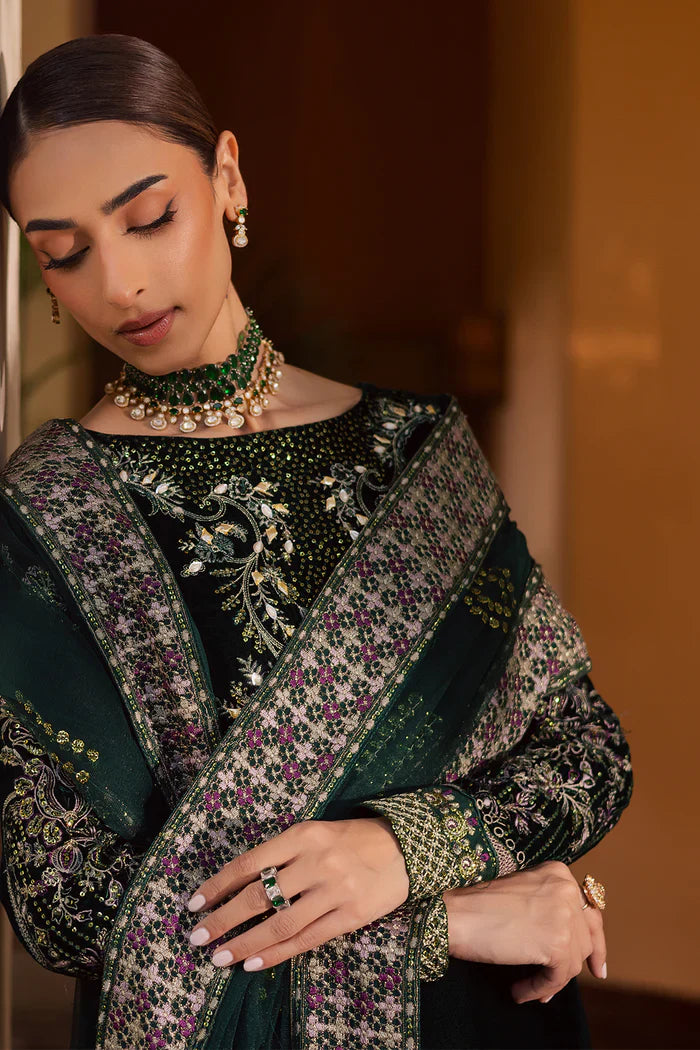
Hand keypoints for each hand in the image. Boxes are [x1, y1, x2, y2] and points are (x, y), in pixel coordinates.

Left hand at [186, 817, 409, 970]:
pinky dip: (276, 953)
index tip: (194, 904)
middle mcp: (315, 861)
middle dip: (223, 918)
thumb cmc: (350, 840)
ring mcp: (334, 890)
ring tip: (219, 956)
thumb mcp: (315, 834)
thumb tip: (240, 884)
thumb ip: (283, 854)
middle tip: (197, 936)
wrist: (404, 848)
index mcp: (302, 835)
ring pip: (280, 922)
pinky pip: (306, 940)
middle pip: (259, 895)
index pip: (249, 862)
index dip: (218, 885)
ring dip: (245, 942)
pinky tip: (254, 962)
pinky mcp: (350, 915)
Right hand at [443, 861, 606, 1002]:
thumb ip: (550, 906)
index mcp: (559, 873)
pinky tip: (520, 991)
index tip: (596, 964)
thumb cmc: (478, 905)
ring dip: (552, 978)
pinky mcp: (557, 943)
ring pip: (573, 960)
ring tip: (530, 988)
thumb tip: (573, 939)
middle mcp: (567, 889)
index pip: (589, 910)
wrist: (455, 914)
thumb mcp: (524, 893)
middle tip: (568, 982)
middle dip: (578, 962)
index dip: (594, 940)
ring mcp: (564, 915)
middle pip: (586, 936)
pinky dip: (540, 988)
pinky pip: (558, 977)